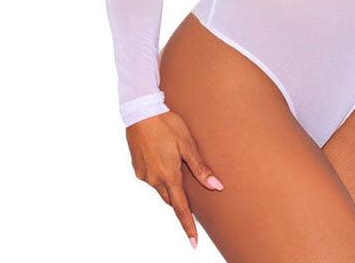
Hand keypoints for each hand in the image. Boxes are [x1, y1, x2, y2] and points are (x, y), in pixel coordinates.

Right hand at [126, 110, 223, 248]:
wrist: (141, 111)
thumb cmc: (167, 123)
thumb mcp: (187, 143)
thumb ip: (200, 167)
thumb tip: (217, 186)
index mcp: (169, 175)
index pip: (181, 208)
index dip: (188, 226)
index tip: (193, 243)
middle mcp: (154, 179)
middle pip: (171, 198)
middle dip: (180, 200)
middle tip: (192, 197)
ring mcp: (144, 174)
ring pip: (161, 187)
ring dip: (170, 184)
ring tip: (176, 165)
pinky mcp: (137, 167)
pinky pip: (152, 177)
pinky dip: (159, 174)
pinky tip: (163, 157)